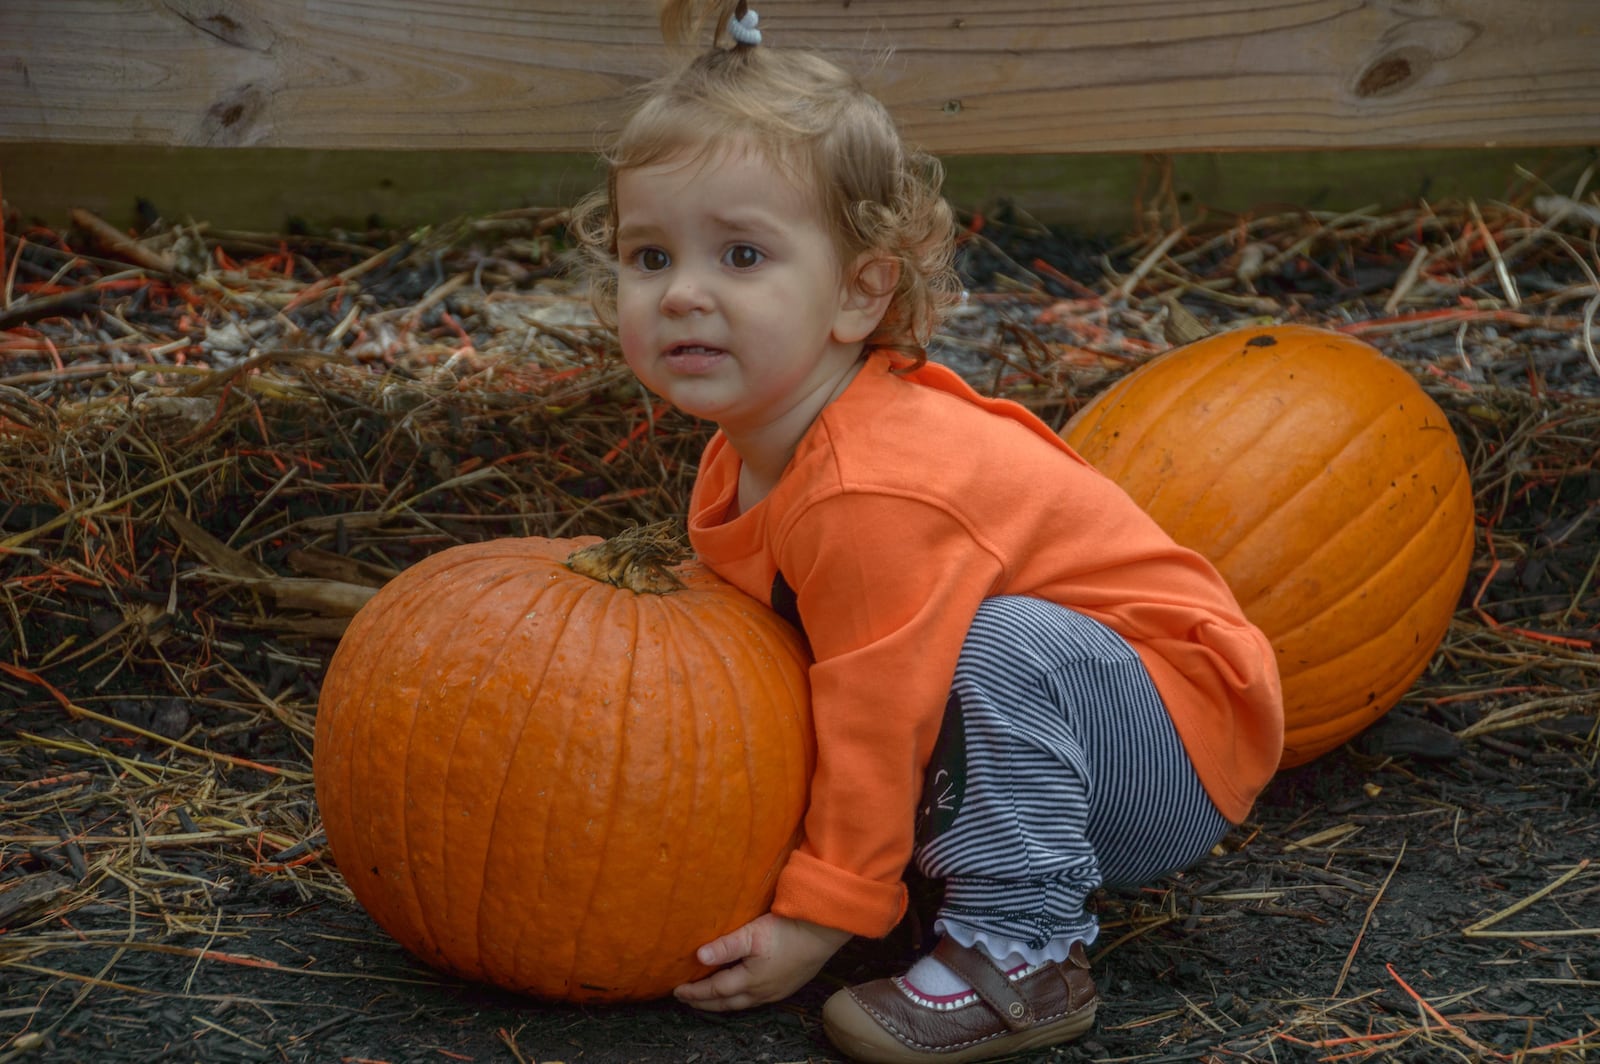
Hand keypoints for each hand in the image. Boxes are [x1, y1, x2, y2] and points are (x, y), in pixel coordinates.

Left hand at [673, 912, 851, 1010]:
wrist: (823, 933)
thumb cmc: (788, 931)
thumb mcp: (753, 933)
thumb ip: (726, 945)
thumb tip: (699, 957)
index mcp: (750, 980)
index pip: (715, 990)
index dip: (695, 992)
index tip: (677, 990)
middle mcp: (761, 992)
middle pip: (727, 1003)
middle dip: (704, 1003)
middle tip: (687, 999)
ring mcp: (775, 992)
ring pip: (742, 1004)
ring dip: (722, 1003)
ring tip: (708, 999)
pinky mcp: (786, 986)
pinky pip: (756, 1000)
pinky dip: (740, 999)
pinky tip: (740, 992)